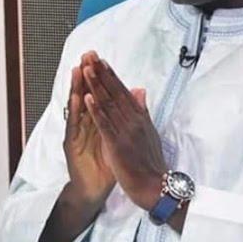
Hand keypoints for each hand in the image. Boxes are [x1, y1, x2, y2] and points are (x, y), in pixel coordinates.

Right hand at [63, 52, 115, 205]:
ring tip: (79, 69)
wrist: (94, 190)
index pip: (98, 95)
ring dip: (77, 87)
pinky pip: (75, 126)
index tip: (102, 58)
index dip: (100, 77)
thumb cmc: (106, 165)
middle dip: (87, 75)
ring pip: (76, 107)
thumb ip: (125, 116)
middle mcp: (84, 124)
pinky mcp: (71, 145)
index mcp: (96, 121)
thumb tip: (136, 94)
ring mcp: (76, 133)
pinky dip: (77, 111)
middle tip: (87, 55)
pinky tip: (79, 97)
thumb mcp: (118, 139)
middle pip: (85, 95)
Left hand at [82, 56, 166, 210]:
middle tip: (91, 55)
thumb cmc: (150, 162)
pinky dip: (96, 110)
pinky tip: (87, 98)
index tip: (102, 61)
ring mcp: (126, 132)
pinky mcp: (117, 144)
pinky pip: (105, 124)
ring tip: (87, 68)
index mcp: (140, 118)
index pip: (124, 92)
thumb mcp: (149, 132)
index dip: (112, 76)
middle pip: (115, 93)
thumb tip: (140, 90)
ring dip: (96, 85)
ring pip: (108, 104)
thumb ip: (142, 111)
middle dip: (102, 73)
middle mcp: (134, 120)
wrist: (155, 186)